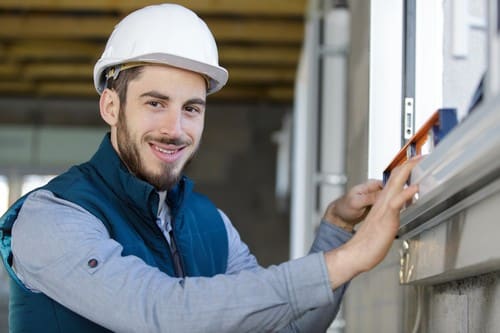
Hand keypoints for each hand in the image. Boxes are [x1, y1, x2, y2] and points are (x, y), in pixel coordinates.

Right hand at [324, 156, 420, 288]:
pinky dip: (406, 193)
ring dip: (408, 171)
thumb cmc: (368, 245)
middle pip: (395, 178)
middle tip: (420, 154)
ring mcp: (383, 210)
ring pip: (395, 184)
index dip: (405, 171)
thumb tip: (400, 212)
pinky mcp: (386, 219)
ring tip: (418, 160)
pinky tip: (415, 187)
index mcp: (382, 204)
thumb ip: (391, 216)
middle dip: (409, 164)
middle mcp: (382, 203)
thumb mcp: (383, 226)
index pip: (394, 182)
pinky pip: (397, 203)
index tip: (416, 162)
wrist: (355, 255)